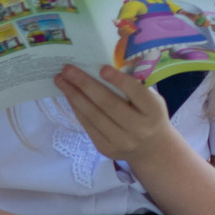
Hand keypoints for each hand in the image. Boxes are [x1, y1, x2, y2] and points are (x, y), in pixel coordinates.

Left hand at [55, 63, 179, 170]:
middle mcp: (139, 128)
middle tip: (67, 69)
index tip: (102, 68)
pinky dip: (77, 109)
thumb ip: (134, 85)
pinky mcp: (107, 149)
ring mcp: (122, 142)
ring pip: (94, 116)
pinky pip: (88, 126)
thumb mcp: (151, 99)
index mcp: (153, 111)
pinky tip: (69, 96)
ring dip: (74, 96)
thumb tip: (103, 66)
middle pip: (108, 104)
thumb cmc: (148, 114)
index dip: (119, 81)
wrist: (152, 148)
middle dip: (85, 85)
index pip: (137, 93)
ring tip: (61, 80)